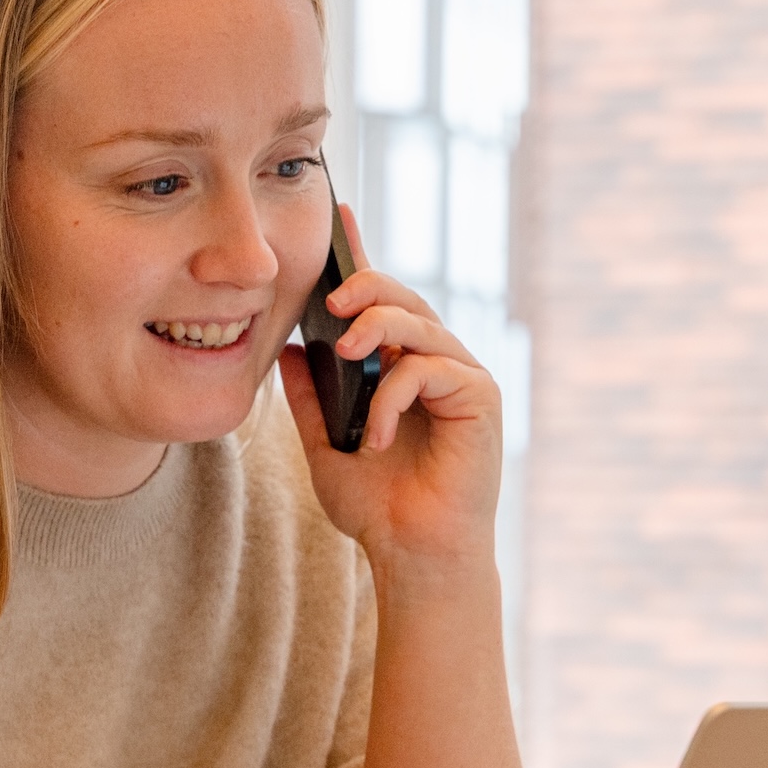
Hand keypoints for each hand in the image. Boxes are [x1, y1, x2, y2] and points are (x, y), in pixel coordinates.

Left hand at [278, 203, 500, 566]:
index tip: (337, 212)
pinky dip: (394, 394)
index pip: (380, 301)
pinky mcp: (480, 399)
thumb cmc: (376, 504)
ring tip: (346, 357)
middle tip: (329, 304)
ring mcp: (462, 377)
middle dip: (364, 288)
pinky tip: (374, 435)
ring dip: (377, 331)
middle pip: (403, 297)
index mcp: (398, 364)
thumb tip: (286, 348)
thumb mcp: (323, 445)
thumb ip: (308, 398)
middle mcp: (435, 362)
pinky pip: (431, 368)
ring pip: (420, 323)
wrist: (413, 554)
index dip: (360, 255)